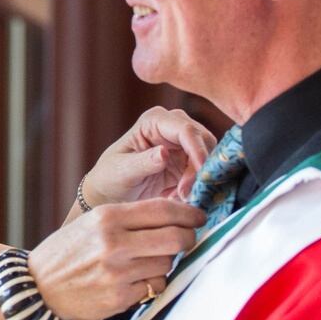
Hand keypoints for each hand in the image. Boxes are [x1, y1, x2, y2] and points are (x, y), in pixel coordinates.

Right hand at [30, 198, 203, 319]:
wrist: (37, 289)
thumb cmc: (67, 253)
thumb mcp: (91, 222)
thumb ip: (129, 218)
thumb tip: (175, 216)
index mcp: (107, 217)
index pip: (163, 210)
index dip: (189, 213)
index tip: (198, 217)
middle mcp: (113, 243)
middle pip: (175, 238)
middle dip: (189, 238)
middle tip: (188, 239)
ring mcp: (117, 273)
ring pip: (167, 264)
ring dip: (166, 263)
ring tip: (147, 262)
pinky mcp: (119, 298)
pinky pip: (155, 287)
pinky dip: (152, 284)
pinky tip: (135, 280)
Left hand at [81, 107, 213, 206]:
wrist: (111, 194)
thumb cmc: (110, 178)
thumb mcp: (122, 171)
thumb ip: (143, 162)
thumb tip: (164, 152)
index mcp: (155, 120)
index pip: (186, 130)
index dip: (197, 150)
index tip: (200, 174)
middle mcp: (173, 126)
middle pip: (204, 141)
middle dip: (201, 168)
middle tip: (187, 194)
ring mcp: (184, 144)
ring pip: (210, 157)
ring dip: (201, 179)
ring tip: (181, 198)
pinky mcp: (189, 162)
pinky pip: (206, 172)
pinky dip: (199, 186)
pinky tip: (183, 199)